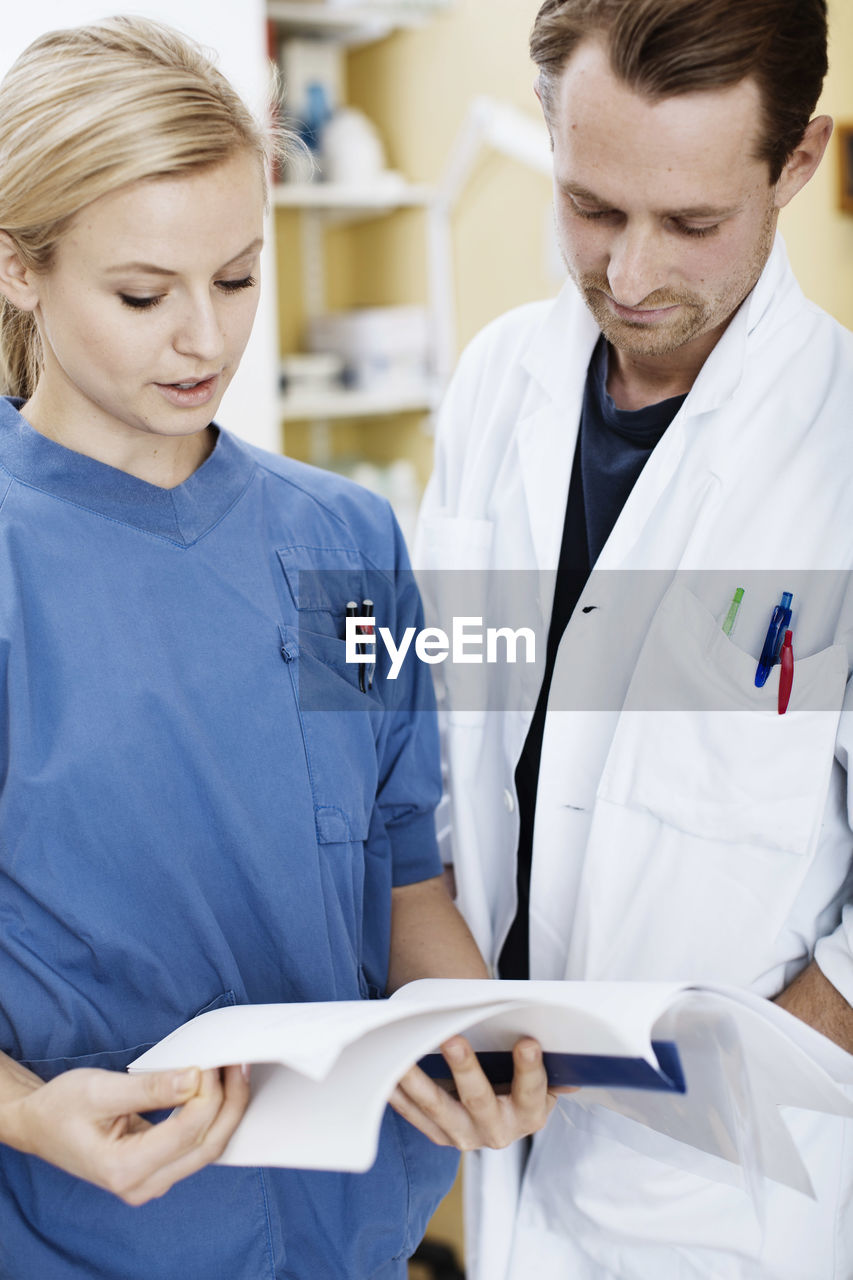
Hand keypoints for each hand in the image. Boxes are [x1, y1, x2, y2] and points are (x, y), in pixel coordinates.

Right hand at [4, 1063, 248, 1204]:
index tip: (213, 1061)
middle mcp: (142, 1185)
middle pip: (206, 1146)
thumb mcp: (100, 1090)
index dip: (208, 1094)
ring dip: (225, 1110)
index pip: (187, 1132)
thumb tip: (195, 1078)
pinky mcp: (158, 1170)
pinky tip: (218, 1091)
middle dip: (229, 1103)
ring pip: (207, 1149)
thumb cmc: (61, 1107)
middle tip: (237, 1064)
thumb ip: (150, 1088)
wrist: (39, 1125)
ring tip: (234, 1072)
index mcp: (123, 1169)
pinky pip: (197, 1147)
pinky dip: (211, 1118)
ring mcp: (152, 1182)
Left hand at [390, 1036, 568, 1150]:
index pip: (531, 1091)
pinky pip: (414, 1113)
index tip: (527, 1042)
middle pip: (480, 1100)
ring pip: (438, 1108)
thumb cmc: (519, 1082)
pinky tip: (386, 1071)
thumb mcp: (538, 1078)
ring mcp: (465, 1136)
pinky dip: (399, 1092)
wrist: (503, 1116)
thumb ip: (545, 1062)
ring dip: (419, 1081)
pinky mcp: (439, 1134)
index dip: (530, 1069)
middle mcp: (498, 1131)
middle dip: (466, 1070)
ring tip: (404, 1057)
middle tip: (453, 1040)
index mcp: (530, 1114)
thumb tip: (568, 1046)